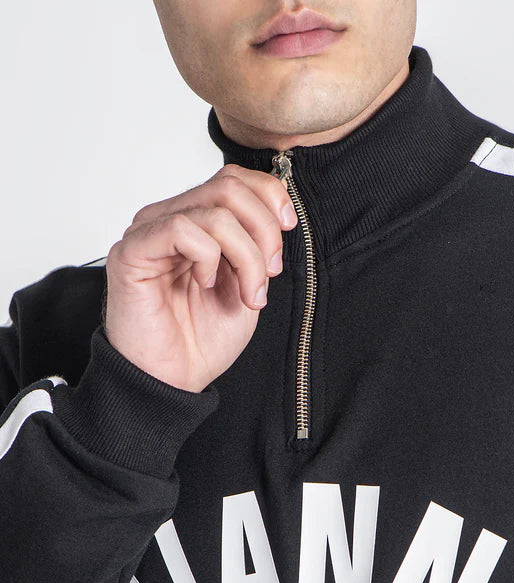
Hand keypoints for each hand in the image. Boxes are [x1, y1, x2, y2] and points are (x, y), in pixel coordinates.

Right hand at [103, 163, 297, 391]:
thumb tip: (277, 215)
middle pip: (229, 187)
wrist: (171, 381)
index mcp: (195, 223)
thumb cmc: (201, 340)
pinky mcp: (132, 251)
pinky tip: (204, 285)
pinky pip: (183, 229)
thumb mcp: (246, 285)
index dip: (270, 196)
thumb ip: (256, 246)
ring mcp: (148, 232)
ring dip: (246, 256)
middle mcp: (169, 219)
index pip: (233, 178)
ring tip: (247, 295)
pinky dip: (208, 259)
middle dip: (265, 232)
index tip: (289, 230)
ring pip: (215, 212)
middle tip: (269, 275)